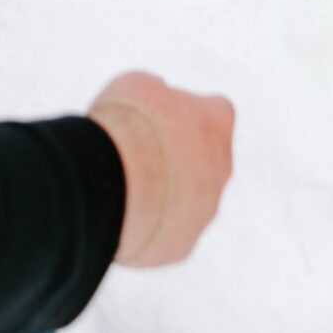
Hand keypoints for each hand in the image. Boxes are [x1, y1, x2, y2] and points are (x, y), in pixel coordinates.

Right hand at [89, 70, 234, 268]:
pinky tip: (123, 217)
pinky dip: (150, 226)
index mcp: (218, 122)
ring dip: (165, 195)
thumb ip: (157, 94)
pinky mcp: (182, 246)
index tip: (163, 117)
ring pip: (189, 201)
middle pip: (205, 161)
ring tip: (125, 190)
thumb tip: (156, 101)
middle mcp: (221, 168)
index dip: (188, 114)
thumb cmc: (125, 126)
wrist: (111, 185)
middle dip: (179, 158)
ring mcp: (204, 211)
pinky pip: (167, 233)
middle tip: (141, 156)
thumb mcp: (138, 86)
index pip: (216, 112)